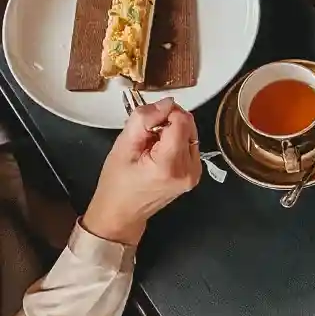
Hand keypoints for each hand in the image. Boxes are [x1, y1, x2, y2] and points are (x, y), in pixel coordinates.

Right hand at [83, 98, 201, 245]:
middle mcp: (189, 170)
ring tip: (151, 143)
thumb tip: (167, 102)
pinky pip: (191, 145)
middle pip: (189, 126)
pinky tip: (159, 150)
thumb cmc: (117, 182)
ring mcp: (195, 173)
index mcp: (170, 165)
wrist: (122, 213)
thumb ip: (144, 120)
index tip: (148, 119)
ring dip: (173, 130)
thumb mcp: (123, 146)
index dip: (166, 112)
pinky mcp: (196, 174)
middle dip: (169, 121)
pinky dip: (176, 141)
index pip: (181, 122)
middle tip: (146, 132)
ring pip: (191, 133)